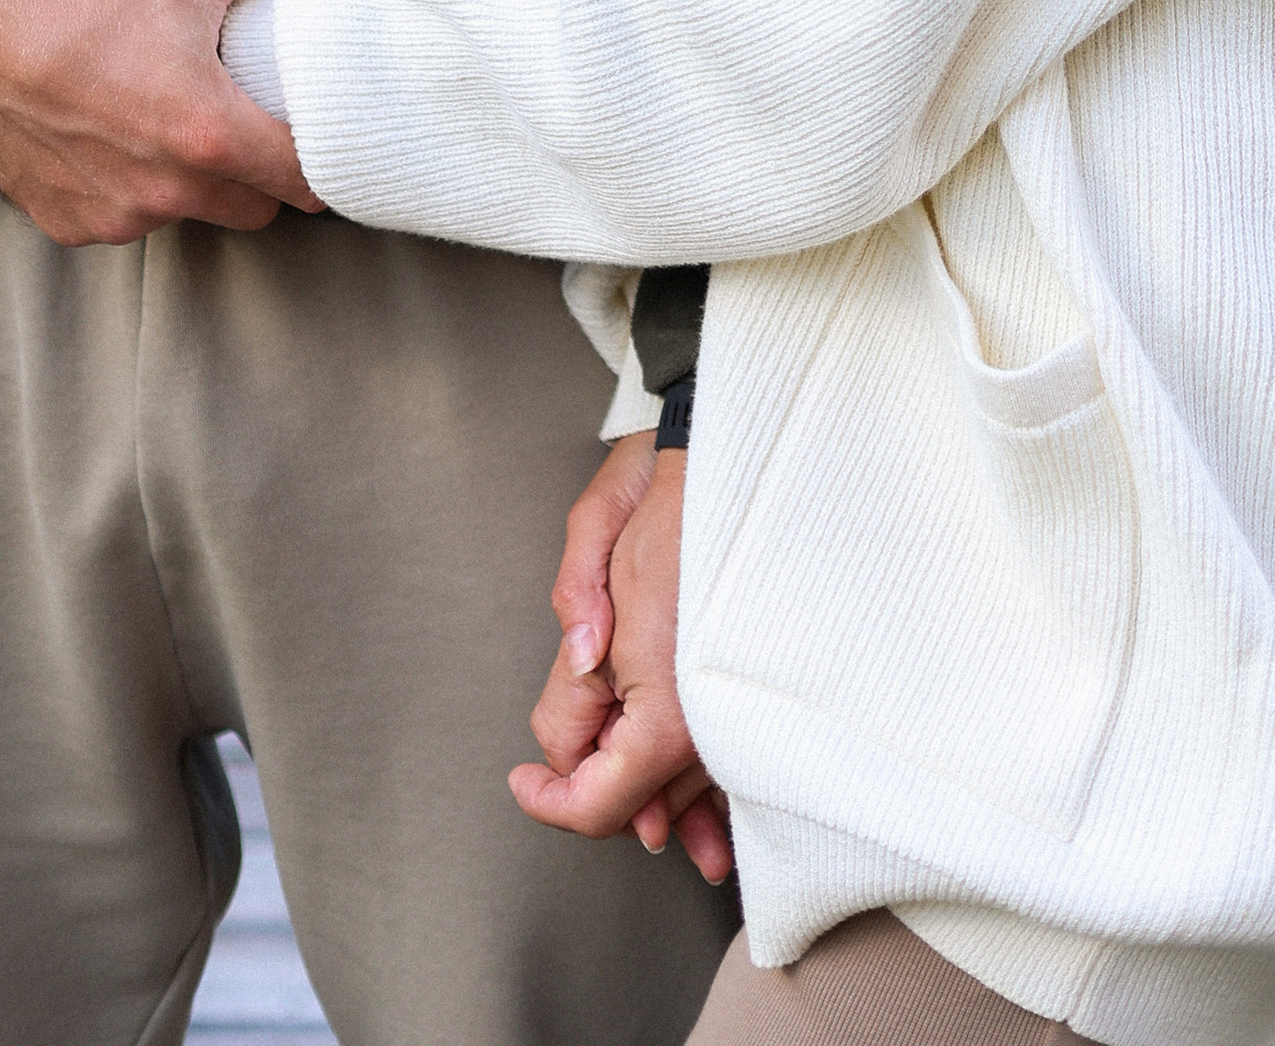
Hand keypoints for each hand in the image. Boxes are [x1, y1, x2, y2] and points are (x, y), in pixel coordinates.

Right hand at [0, 0, 321, 244]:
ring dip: (190, 179)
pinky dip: (128, 187)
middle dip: (259, 173)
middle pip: (253, 208)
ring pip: (186, 212)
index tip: (320, 137)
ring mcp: (114, 215)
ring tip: (164, 115)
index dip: (323, 157)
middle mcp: (165, 191)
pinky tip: (110, 134)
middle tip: (245, 120)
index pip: (304, 179)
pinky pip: (123, 216)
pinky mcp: (67, 223)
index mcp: (208, 134)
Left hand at [510, 433, 731, 884]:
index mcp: (662, 705)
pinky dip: (701, 796)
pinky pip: (724, 774)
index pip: (595, 804)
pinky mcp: (752, 699)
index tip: (522, 781)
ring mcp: (735, 720)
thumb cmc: (674, 486)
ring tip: (625, 780)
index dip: (548, 801)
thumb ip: (576, 600)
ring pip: (681, 798)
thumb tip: (581, 658)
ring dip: (648, 796)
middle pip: (635, 807)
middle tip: (562, 751)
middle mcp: (706, 728)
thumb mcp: (599, 528)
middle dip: (591, 783)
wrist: (745, 458)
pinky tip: (697, 816)